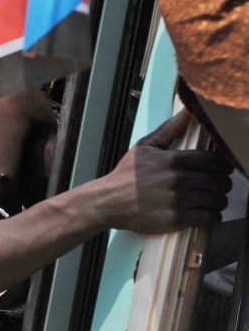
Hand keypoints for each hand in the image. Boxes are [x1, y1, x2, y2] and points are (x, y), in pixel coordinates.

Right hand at [100, 112, 231, 234]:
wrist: (108, 201)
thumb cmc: (127, 174)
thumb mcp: (144, 146)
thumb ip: (169, 129)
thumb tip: (187, 112)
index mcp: (173, 160)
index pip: (214, 161)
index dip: (222, 166)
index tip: (221, 169)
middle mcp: (178, 179)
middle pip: (218, 181)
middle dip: (221, 183)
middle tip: (217, 185)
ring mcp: (178, 200)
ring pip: (216, 200)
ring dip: (219, 201)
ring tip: (213, 200)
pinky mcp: (177, 219)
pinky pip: (209, 218)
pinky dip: (213, 217)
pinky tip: (208, 214)